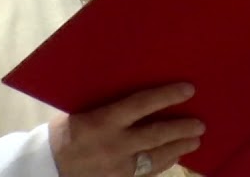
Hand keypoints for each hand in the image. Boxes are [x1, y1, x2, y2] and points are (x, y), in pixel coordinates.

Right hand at [50, 82, 204, 176]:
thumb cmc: (64, 132)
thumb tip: (132, 81)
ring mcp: (119, 167)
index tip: (188, 90)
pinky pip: (148, 172)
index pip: (142, 104)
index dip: (167, 96)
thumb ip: (107, 102)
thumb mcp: (82, 110)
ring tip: (196, 141)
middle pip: (157, 135)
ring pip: (157, 158)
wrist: (48, 167)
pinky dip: (163, 163)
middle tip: (201, 124)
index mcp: (104, 121)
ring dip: (179, 148)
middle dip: (182, 129)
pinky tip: (174, 157)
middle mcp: (115, 145)